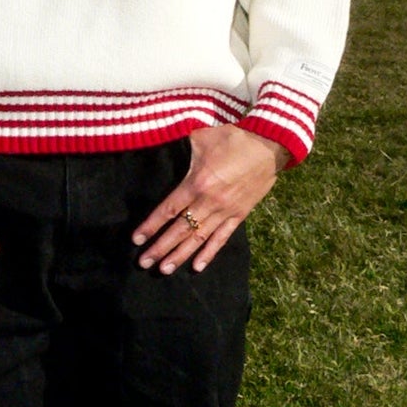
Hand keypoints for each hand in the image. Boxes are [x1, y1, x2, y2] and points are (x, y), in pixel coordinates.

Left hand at [133, 126, 289, 274]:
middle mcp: (209, 202)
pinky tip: (197, 267)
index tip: (137, 239)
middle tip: (144, 262)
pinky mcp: (239, 215)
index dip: (151, 226)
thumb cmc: (233, 138)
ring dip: (180, 255)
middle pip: (180, 230)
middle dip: (160, 248)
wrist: (269, 145)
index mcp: (197, 183)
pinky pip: (222, 238)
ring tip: (164, 269)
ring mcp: (225, 211)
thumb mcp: (201, 137)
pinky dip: (209, 253)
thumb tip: (159, 140)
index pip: (169, 210)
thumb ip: (180, 144)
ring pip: (198, 238)